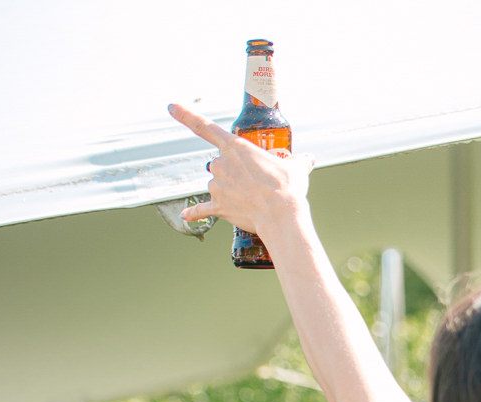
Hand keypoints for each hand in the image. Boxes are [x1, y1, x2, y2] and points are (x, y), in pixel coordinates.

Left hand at [168, 104, 312, 243]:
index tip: (171, 107)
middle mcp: (220, 164)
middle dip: (234, 172)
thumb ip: (298, 161)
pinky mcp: (218, 206)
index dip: (185, 114)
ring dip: (230, 189)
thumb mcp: (296, 168)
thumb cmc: (288, 188)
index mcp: (235, 147)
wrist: (282, 215)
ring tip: (252, 199)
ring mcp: (217, 186)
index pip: (204, 126)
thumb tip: (308, 159)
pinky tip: (187, 216)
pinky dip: (195, 212)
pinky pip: (202, 209)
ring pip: (218, 184)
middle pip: (220, 164)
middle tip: (255, 182)